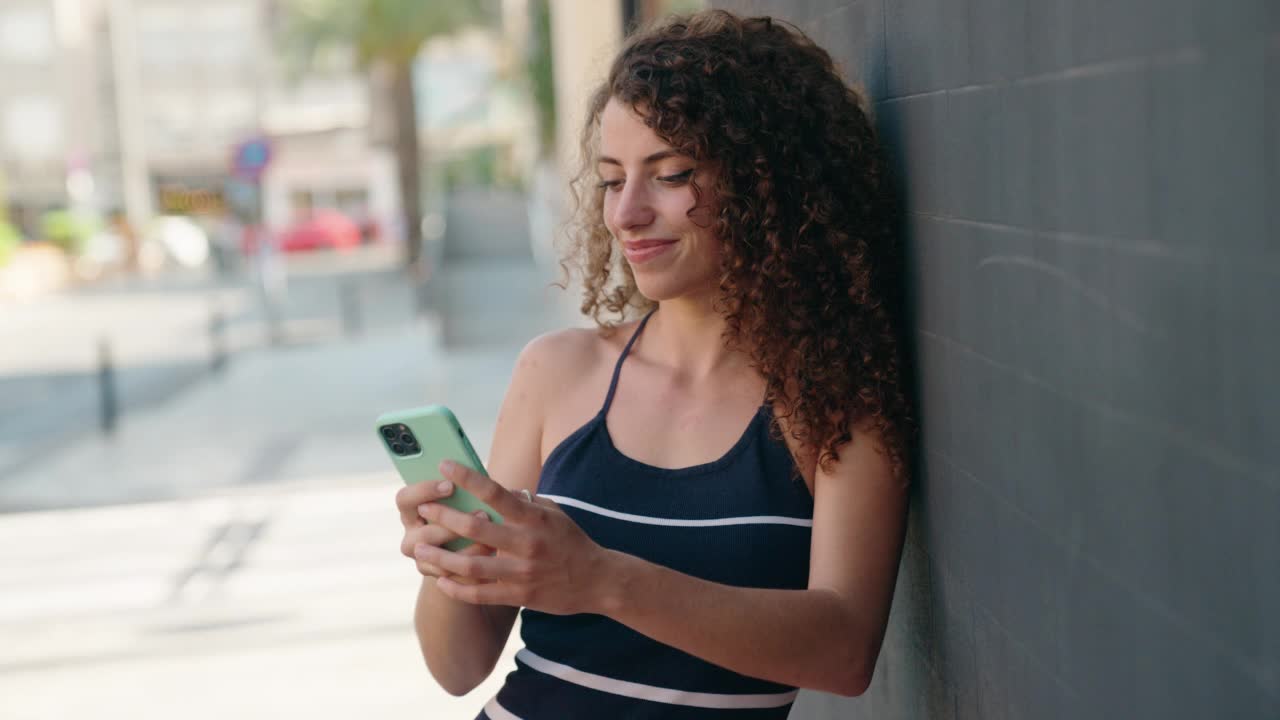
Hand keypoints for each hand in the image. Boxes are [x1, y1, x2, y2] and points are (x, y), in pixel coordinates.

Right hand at [395, 478, 495, 585]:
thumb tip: (482, 482)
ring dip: (468, 552)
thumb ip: (464, 491)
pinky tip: (494, 562)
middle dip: (455, 528)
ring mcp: (423, 561)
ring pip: (440, 562)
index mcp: (410, 512)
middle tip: (483, 515)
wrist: (467, 544)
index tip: (450, 485)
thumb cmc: (465, 507)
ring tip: (493, 542)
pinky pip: (457, 579)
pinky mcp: (439, 579)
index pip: (404, 499)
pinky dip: (476, 573)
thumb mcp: (461, 497)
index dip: (424, 491)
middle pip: (424, 536)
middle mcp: (411, 538)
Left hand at [412, 460, 611, 614]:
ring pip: (470, 565)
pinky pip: (479, 594)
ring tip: (419, 549)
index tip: (444, 464)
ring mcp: (521, 573)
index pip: (495, 492)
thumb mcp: (554, 513)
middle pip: (475, 527)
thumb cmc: (571, 541)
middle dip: (443, 517)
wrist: (597, 581)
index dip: (467, 477)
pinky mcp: (519, 596)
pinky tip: (440, 580)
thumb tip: (499, 488)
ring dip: (440, 556)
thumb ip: (526, 502)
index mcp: (534, 518)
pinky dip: (456, 588)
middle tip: (422, 510)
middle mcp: (527, 544)